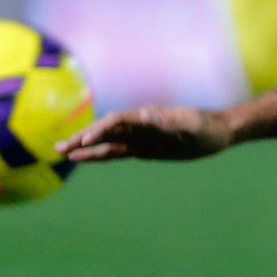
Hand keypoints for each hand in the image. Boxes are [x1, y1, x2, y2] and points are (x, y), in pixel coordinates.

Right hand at [62, 105, 231, 163]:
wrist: (218, 132)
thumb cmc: (208, 127)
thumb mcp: (193, 125)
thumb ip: (172, 122)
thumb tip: (147, 117)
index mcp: (149, 117)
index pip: (118, 121)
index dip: (100, 129)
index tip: (84, 141)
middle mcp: (140, 125)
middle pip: (105, 129)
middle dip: (82, 137)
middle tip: (58, 148)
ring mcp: (139, 137)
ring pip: (105, 141)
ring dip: (84, 146)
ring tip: (60, 152)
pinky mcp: (142, 149)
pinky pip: (115, 152)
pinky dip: (98, 155)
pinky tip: (82, 159)